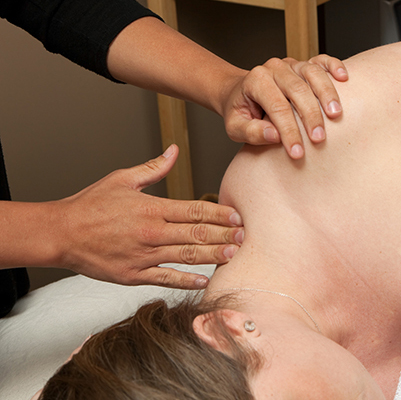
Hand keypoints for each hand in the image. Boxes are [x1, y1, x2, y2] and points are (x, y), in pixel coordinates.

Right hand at [55, 145, 243, 288]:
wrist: (59, 234)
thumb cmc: (89, 206)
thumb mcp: (122, 179)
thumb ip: (154, 168)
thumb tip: (175, 150)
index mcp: (151, 208)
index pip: (195, 209)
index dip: (220, 214)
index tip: (237, 217)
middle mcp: (151, 232)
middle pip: (196, 234)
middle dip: (224, 236)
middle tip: (245, 237)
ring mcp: (143, 256)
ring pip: (187, 256)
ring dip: (213, 256)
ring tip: (233, 255)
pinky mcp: (133, 276)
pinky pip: (166, 279)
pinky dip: (187, 281)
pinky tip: (205, 280)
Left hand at [222, 54, 348, 157]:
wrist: (239, 92)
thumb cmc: (240, 111)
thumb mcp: (234, 127)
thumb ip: (251, 132)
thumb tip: (275, 136)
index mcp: (256, 80)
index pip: (277, 106)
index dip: (289, 131)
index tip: (298, 152)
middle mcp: (274, 68)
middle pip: (298, 89)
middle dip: (311, 116)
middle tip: (319, 139)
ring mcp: (291, 64)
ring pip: (313, 73)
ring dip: (327, 94)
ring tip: (336, 115)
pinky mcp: (304, 64)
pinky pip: (321, 60)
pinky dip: (334, 66)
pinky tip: (343, 78)